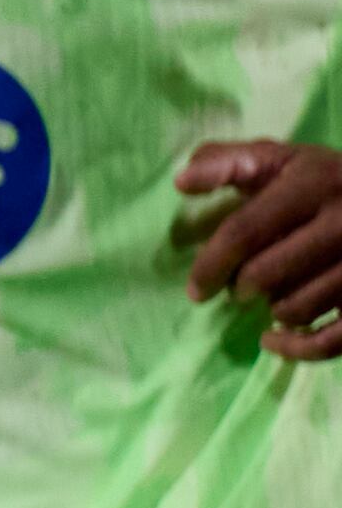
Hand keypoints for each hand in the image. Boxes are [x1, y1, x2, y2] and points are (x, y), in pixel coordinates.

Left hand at [180, 140, 341, 359]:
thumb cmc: (326, 180)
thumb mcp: (282, 160)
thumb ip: (229, 162)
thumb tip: (182, 181)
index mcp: (313, 185)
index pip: (245, 232)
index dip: (211, 263)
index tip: (195, 288)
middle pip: (266, 275)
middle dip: (241, 288)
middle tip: (239, 288)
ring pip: (298, 307)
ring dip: (274, 309)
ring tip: (273, 296)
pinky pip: (334, 339)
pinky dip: (300, 348)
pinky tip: (275, 339)